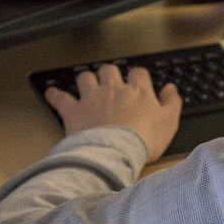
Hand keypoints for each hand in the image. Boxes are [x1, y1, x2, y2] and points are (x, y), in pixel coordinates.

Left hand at [45, 65, 181, 162]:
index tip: (138, 82)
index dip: (138, 77)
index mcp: (138, 91)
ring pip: (86, 77)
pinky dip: (55, 95)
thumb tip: (171, 89)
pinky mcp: (74, 110)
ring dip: (86, 80)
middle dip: (110, 74)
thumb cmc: (144, 140)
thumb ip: (171, 103)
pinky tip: (52, 93)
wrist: (116, 152)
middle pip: (110, 70)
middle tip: (110, 82)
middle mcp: (114, 89)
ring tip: (87, 85)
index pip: (139, 73)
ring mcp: (92, 98)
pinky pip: (61, 98)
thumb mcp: (169, 123)